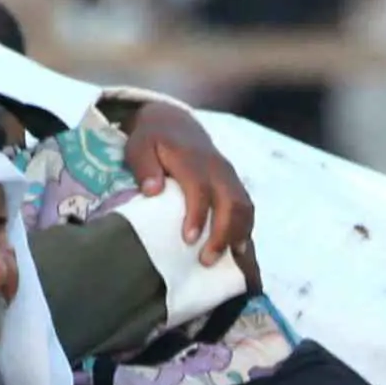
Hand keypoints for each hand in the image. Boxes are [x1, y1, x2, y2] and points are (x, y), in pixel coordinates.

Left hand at [119, 99, 254, 269]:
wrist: (174, 123)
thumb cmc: (152, 140)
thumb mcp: (139, 147)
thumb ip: (144, 166)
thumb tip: (152, 190)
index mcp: (192, 159)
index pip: (199, 188)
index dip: (197, 214)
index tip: (188, 240)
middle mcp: (217, 168)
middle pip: (230, 202)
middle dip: (222, 233)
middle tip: (206, 261)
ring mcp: (229, 177)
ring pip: (243, 207)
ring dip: (238, 235)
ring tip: (227, 261)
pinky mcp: (234, 184)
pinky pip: (246, 208)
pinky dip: (245, 230)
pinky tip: (238, 252)